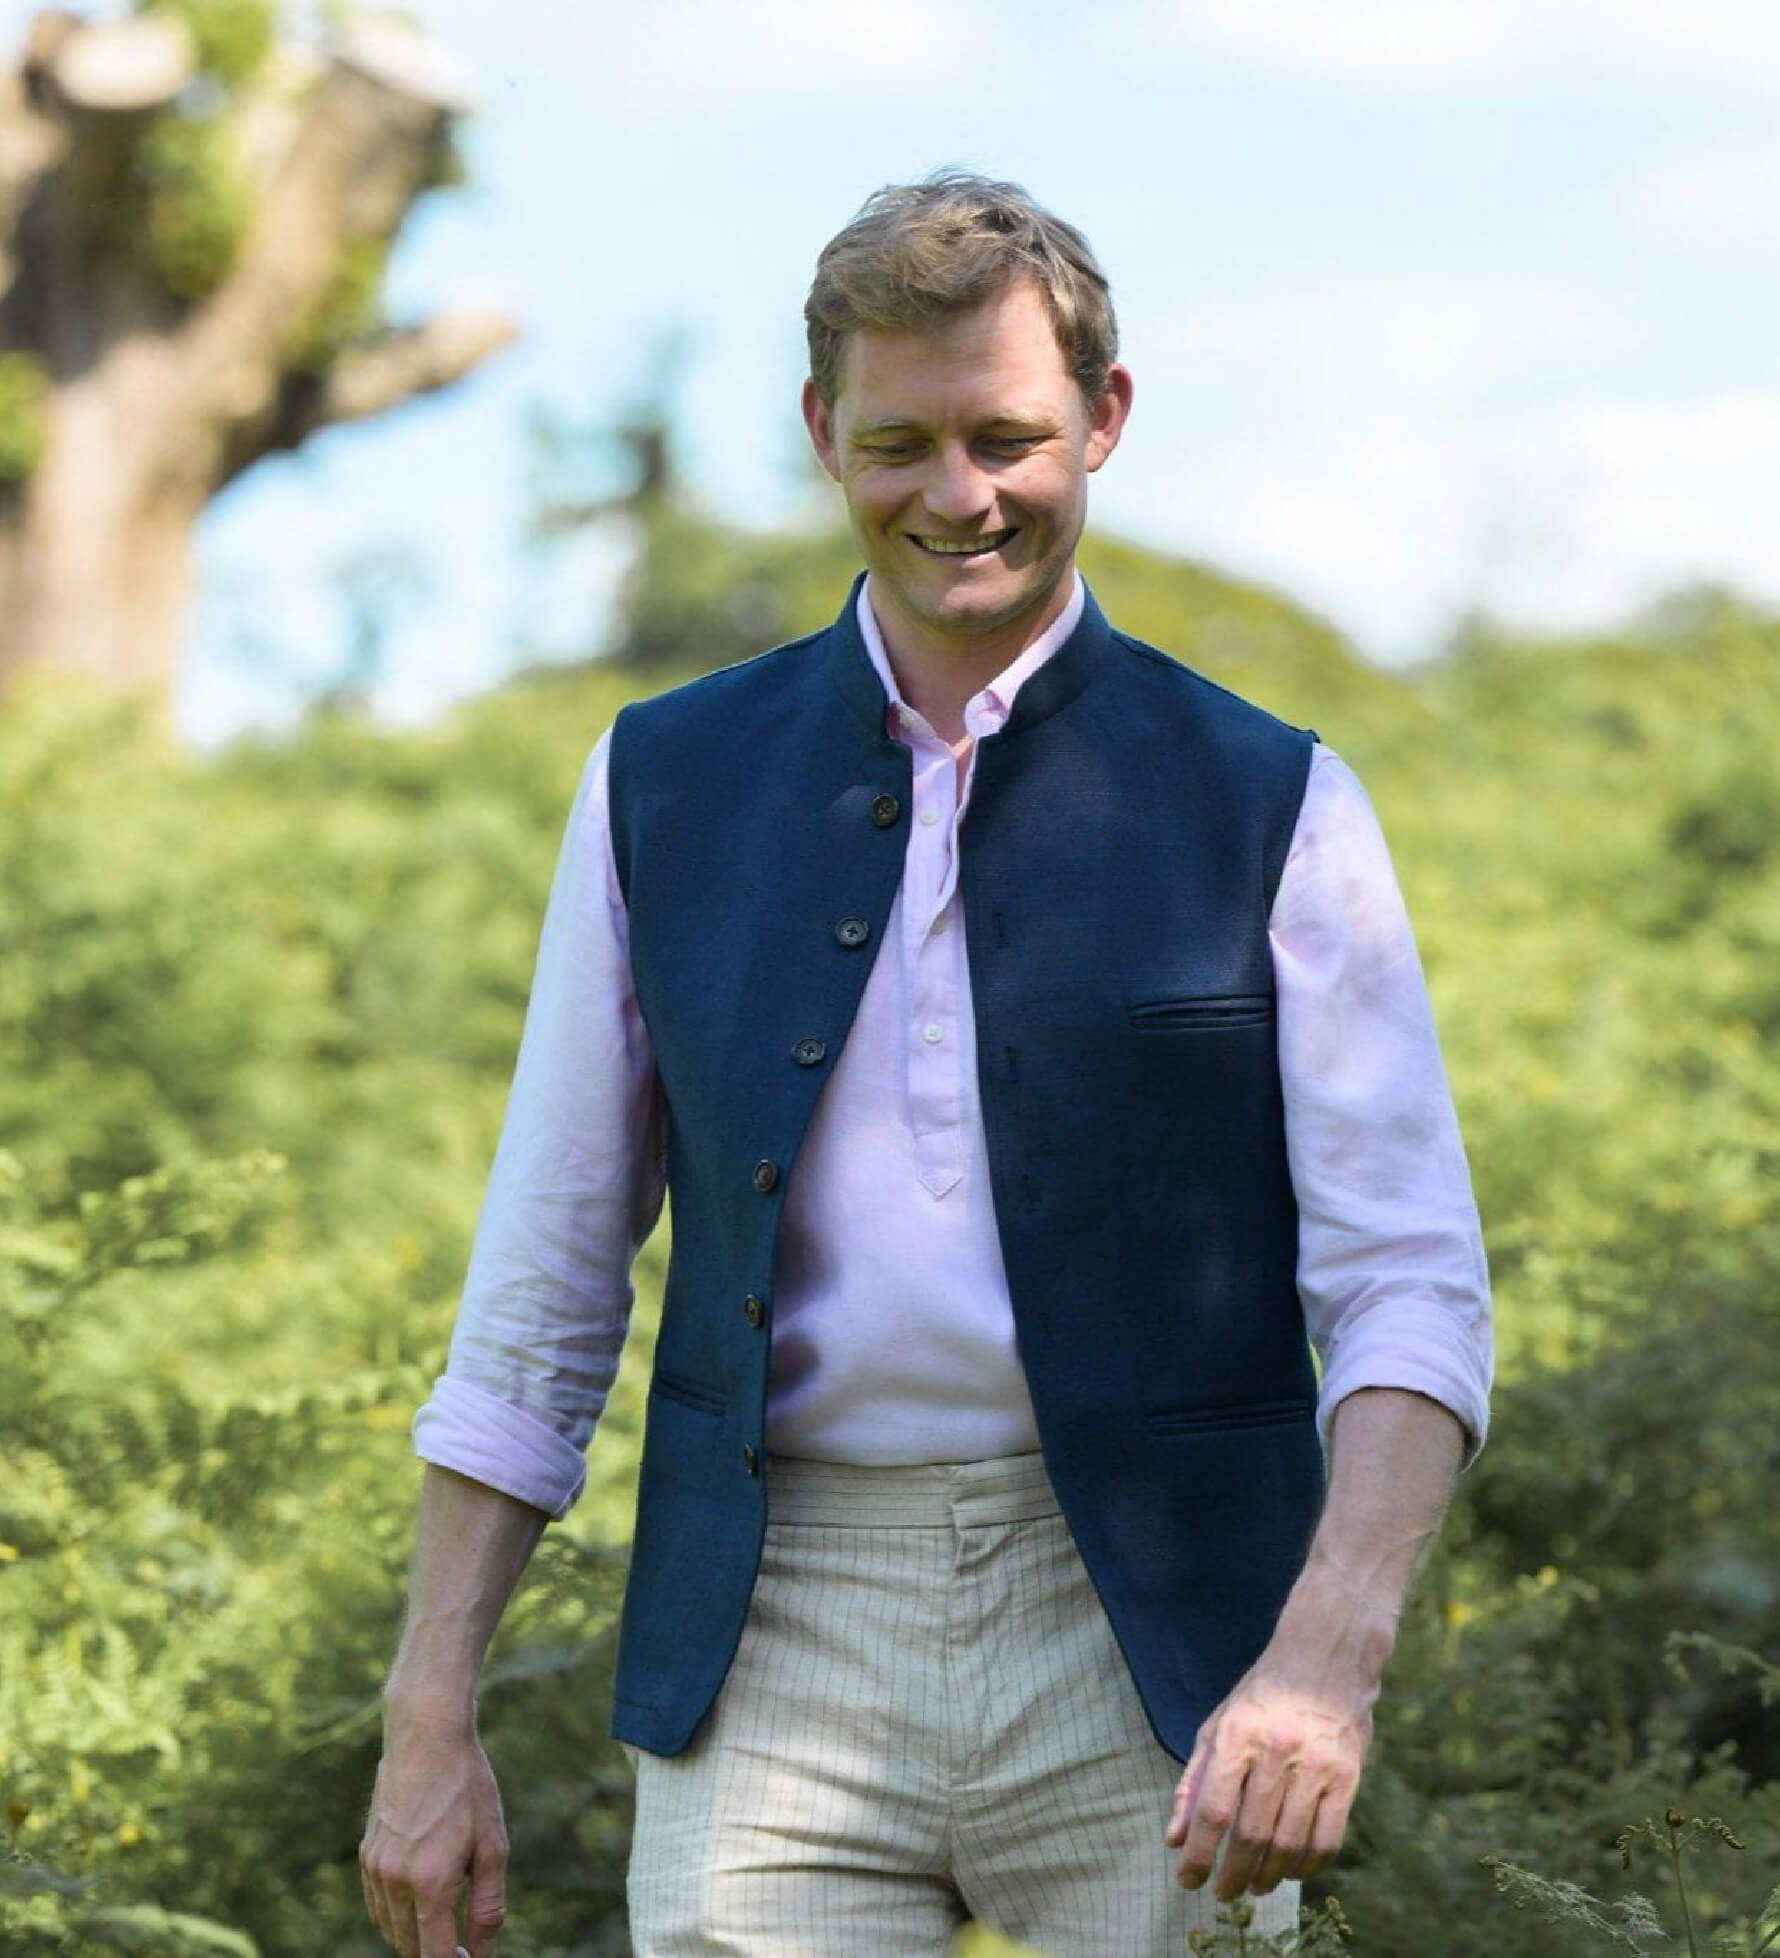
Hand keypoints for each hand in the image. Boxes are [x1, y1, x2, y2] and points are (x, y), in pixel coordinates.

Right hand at [360, 1715, 508, 1957]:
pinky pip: (377, 1904)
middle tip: (461, 1945)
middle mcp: (395, 1881)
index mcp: (430, 1883)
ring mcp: (376, 1868)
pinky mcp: (366, 1855)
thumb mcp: (492, 1845)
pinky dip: (395, 1915)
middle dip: (433, 1952)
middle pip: (409, 1946)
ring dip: (414, 1936)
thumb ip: (487, 1905)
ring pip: (389, 1928)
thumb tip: (482, 1950)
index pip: (434, 1953)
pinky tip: (419, 1901)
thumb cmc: (466, 1787)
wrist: (426, 1737)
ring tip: (443, 1924)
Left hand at [1164, 1601, 1379, 1899]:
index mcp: (1236, 1734)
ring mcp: (1315, 1765)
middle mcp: (1276, 1750)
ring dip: (1268, 1876)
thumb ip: (1194, 1782)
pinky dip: (1307, 1866)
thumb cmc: (1263, 1696)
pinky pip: (1327, 1839)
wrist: (1326, 1658)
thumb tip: (1174, 1839)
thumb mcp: (1218, 1726)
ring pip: (1289, 1843)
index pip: (1213, 1810)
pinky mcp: (1347, 1777)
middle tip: (1224, 1893)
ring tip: (1255, 1886)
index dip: (1199, 1854)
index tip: (1187, 1880)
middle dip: (1233, 1874)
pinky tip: (1291, 1871)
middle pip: (1251, 1834)